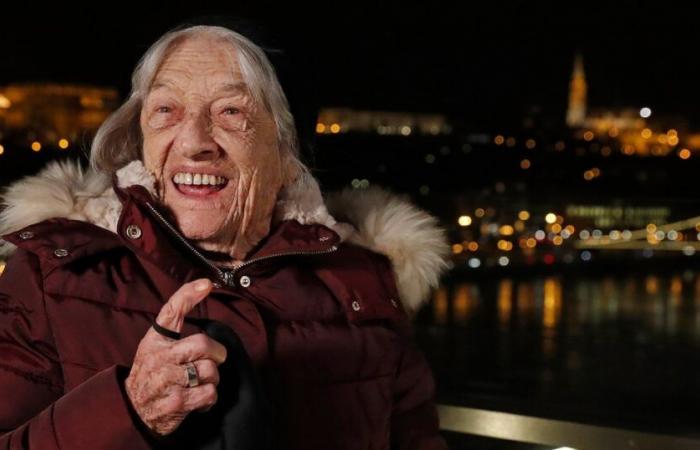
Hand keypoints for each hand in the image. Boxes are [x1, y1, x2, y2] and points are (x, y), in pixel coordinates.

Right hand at [125, 278, 226, 435]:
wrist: (132, 409)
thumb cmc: (152, 371)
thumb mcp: (156, 344)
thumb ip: (175, 322)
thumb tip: (204, 287)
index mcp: (155, 340)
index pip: (172, 311)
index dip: (189, 295)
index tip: (207, 284)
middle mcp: (159, 358)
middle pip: (203, 345)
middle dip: (217, 353)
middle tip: (214, 359)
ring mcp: (166, 381)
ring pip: (210, 371)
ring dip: (212, 379)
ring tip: (199, 382)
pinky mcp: (175, 403)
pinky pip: (209, 394)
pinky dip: (208, 398)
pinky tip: (196, 399)